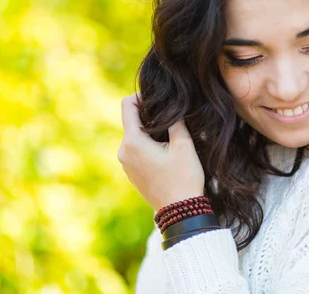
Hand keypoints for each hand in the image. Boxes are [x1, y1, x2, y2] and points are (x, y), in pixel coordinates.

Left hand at [118, 94, 204, 210]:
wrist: (180, 211)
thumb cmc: (183, 177)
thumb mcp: (184, 145)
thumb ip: (175, 121)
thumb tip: (171, 106)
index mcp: (133, 142)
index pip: (128, 106)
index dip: (141, 96)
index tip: (159, 98)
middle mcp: (123, 151)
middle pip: (132, 121)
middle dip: (150, 116)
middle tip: (172, 117)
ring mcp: (125, 164)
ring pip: (135, 136)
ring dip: (150, 132)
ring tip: (172, 136)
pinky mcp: (131, 173)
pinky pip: (136, 150)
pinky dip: (148, 145)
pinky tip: (166, 152)